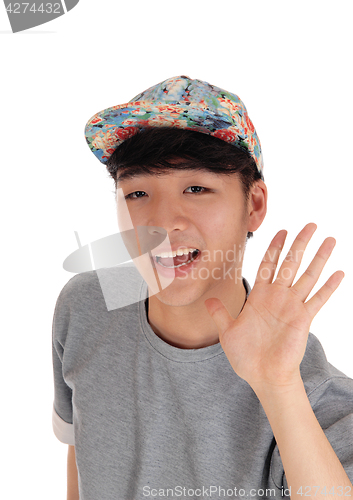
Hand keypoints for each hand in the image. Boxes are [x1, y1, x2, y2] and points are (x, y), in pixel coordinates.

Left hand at [205, 223, 343, 392]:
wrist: (262, 375)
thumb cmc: (246, 355)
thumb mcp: (228, 331)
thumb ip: (220, 313)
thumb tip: (208, 299)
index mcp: (259, 295)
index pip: (268, 264)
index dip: (275, 247)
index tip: (282, 230)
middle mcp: (277, 296)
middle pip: (290, 263)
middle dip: (300, 243)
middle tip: (310, 225)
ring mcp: (292, 306)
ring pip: (307, 275)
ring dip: (318, 258)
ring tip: (329, 240)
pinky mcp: (303, 318)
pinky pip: (318, 299)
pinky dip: (328, 287)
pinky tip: (339, 272)